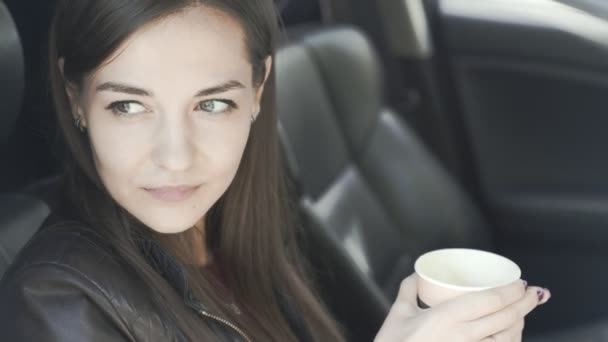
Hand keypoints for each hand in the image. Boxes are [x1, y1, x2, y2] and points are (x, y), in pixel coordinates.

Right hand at [375, 274, 550, 341]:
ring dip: (520, 325)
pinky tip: (510, 337)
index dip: (511, 291)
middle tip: (532, 294)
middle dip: (525, 304)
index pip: (490, 301)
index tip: (520, 283)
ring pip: (507, 339)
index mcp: (446, 318)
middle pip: (505, 319)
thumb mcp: (398, 314)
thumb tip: (418, 274)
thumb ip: (409, 290)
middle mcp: (462, 336)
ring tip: (522, 314)